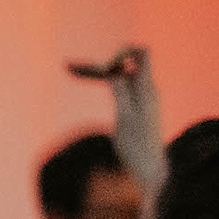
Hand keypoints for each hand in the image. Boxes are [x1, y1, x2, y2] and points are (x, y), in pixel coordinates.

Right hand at [70, 45, 161, 182]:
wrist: (149, 167)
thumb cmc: (137, 146)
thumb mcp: (125, 119)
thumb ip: (122, 93)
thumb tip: (115, 70)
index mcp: (146, 89)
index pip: (142, 54)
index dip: (122, 51)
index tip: (104, 65)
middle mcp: (145, 88)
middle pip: (123, 64)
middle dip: (99, 64)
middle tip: (69, 67)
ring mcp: (141, 96)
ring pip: (118, 75)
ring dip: (97, 71)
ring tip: (72, 69)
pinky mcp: (135, 105)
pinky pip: (119, 86)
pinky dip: (103, 82)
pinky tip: (87, 79)